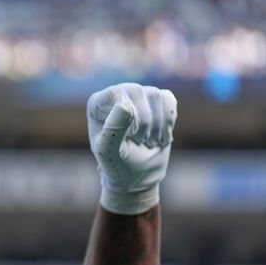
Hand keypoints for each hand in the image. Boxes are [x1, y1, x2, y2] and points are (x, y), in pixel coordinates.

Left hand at [87, 83, 177, 214]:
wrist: (137, 172)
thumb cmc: (117, 162)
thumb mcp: (110, 151)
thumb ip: (113, 129)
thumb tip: (125, 105)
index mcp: (97, 104)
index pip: (115, 93)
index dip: (128, 114)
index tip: (130, 136)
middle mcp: (116, 94)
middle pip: (137, 91)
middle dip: (144, 122)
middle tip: (141, 141)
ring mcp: (137, 95)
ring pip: (156, 95)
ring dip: (157, 124)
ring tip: (149, 141)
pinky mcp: (156, 100)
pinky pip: (168, 99)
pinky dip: (169, 121)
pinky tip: (160, 136)